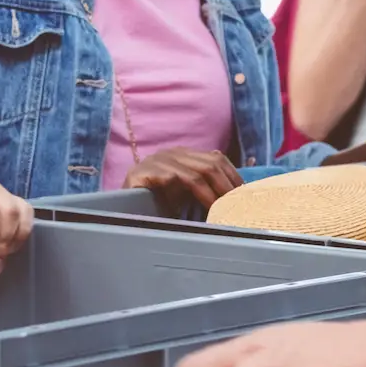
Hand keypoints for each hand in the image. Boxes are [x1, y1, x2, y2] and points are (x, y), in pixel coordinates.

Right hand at [123, 149, 243, 215]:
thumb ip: (205, 191)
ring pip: (195, 173)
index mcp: (184, 155)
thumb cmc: (155, 205)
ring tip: (220, 213)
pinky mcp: (141, 173)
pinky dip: (188, 195)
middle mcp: (171, 153)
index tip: (246, 198)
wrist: (118, 209)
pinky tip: (193, 210)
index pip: (217, 159)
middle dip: (228, 188)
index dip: (234, 177)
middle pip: (210, 164)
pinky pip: (171, 179)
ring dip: (212, 196)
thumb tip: (238, 200)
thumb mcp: (185, 195)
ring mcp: (156, 161)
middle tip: (237, 209)